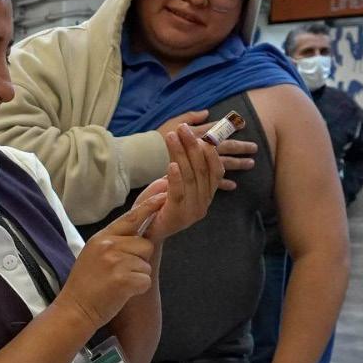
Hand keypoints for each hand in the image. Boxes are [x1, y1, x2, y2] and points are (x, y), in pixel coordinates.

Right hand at [58, 197, 164, 329]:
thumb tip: (137, 234)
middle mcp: (109, 245)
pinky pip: (145, 280)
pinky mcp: (123, 279)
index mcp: (102, 237)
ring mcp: (115, 262)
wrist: (74, 310)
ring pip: (146, 265)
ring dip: (138, 276)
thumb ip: (113, 242)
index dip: (149, 207)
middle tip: (121, 273)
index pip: (130, 218)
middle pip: (146, 245)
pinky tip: (122, 293)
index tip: (162, 197)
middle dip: (140, 260)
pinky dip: (138, 289)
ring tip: (119, 284)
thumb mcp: (93, 254)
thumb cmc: (85, 285)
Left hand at [135, 124, 223, 241]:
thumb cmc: (159, 205)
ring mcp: (192, 210)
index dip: (211, 151)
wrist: (146, 233)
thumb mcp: (175, 184)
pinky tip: (172, 164)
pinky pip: (179, 192)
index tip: (202, 132)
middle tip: (183, 129)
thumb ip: (186, 168)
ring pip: (190, 177)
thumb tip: (195, 142)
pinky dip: (176, 177)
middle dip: (193, 145)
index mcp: (207, 195)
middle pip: (202, 169)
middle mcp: (203, 203)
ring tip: (172, 137)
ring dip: (181, 154)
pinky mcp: (177, 215)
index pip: (217, 170)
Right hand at [157, 110, 255, 189]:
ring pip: (223, 162)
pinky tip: (234, 185)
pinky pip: (211, 180)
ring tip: (250, 164)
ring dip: (238, 163)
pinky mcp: (194, 176)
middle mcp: (201, 146)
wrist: (144, 158)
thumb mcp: (173, 122)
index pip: (217, 129)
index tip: (243, 125)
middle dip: (241, 146)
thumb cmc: (157, 139)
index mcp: (198, 133)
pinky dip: (223, 183)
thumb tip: (207, 111)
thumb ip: (191, 117)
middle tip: (255, 148)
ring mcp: (199, 162)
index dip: (230, 126)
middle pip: (225, 145)